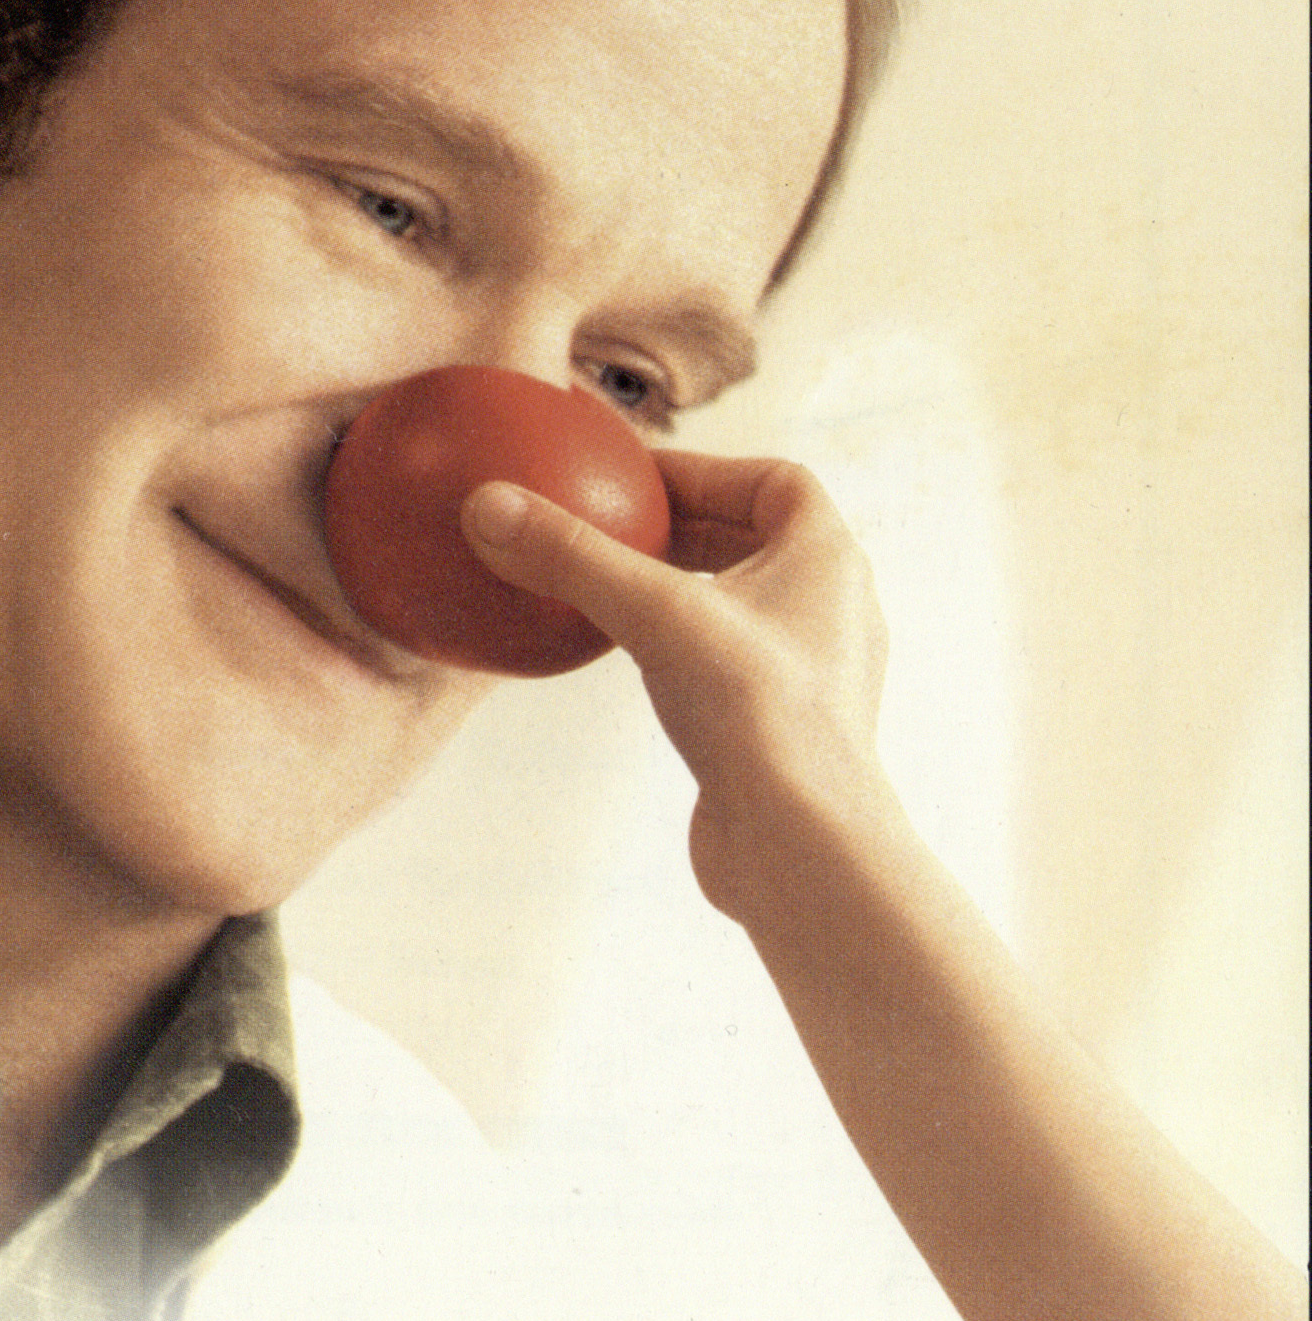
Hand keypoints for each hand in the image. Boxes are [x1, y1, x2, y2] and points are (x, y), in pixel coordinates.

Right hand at [463, 451, 895, 923]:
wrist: (801, 849)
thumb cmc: (758, 717)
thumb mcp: (655, 616)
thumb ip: (573, 557)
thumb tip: (488, 505)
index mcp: (828, 560)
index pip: (775, 482)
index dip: (706, 471)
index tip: (636, 480)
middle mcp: (832, 611)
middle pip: (755, 541)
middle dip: (684, 528)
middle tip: (611, 528)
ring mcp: (811, 674)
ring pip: (740, 605)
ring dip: (680, 588)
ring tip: (610, 588)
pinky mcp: (779, 728)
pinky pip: (726, 664)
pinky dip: (678, 647)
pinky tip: (625, 663)